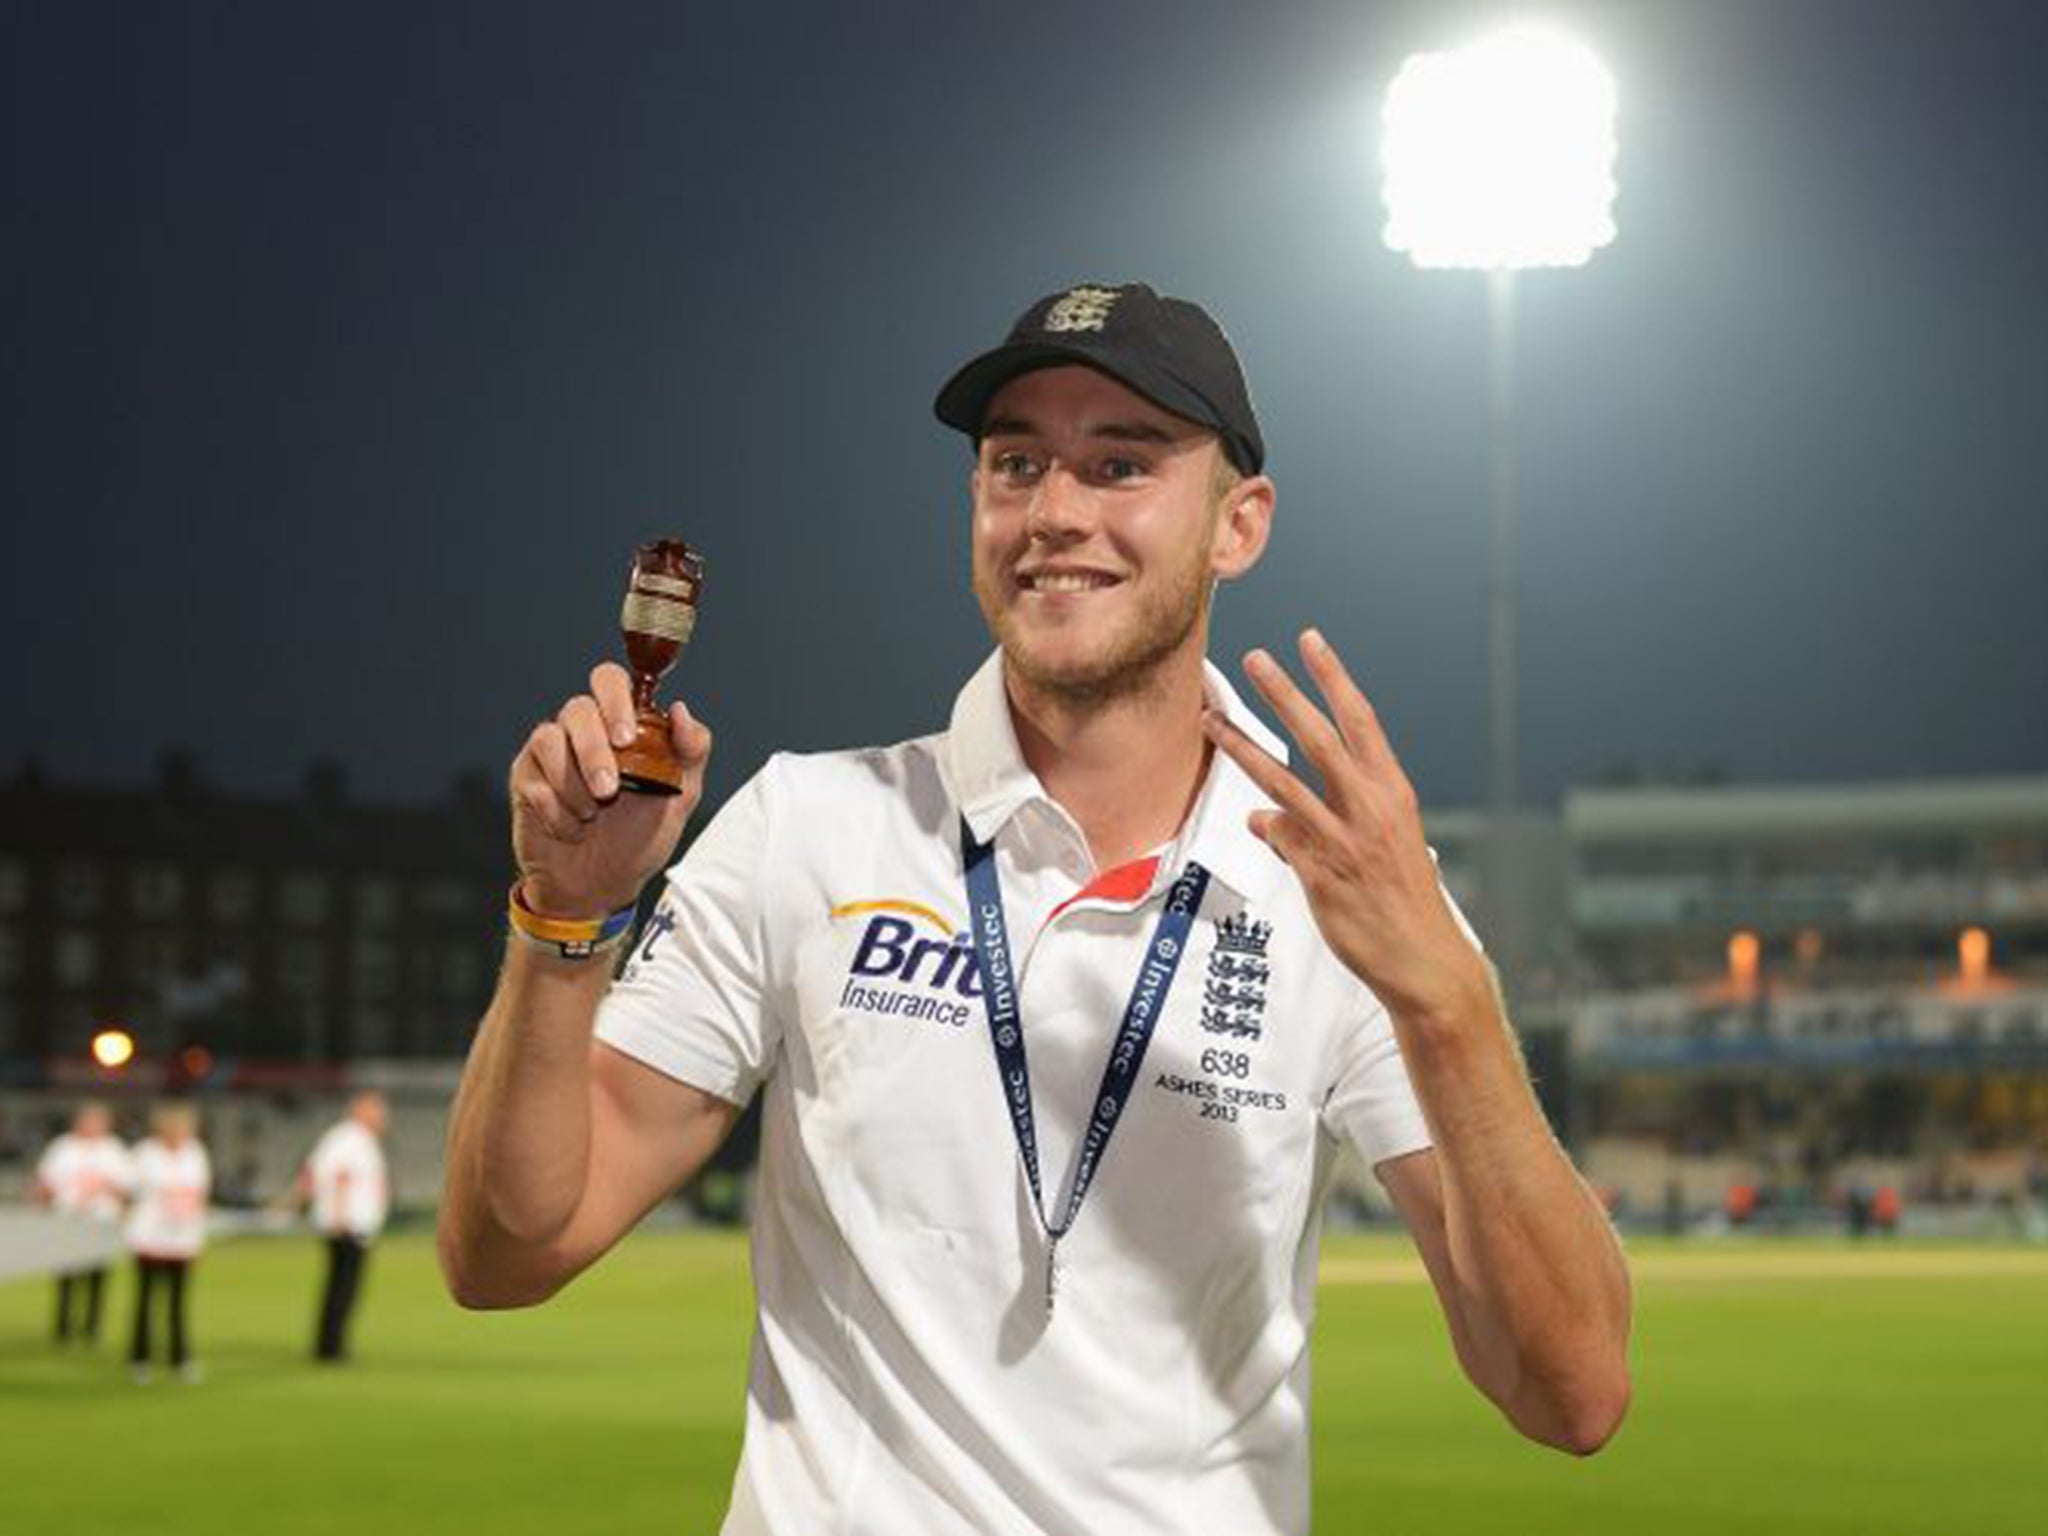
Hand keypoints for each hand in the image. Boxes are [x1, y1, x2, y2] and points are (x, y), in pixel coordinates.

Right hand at [509, 663, 713, 917]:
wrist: (600, 887)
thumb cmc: (640, 837)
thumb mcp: (681, 797)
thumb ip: (691, 751)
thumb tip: (680, 709)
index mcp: (620, 725)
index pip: (610, 680)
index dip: (615, 698)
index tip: (626, 737)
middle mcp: (582, 730)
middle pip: (577, 708)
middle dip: (594, 751)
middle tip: (611, 789)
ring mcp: (550, 752)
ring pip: (549, 739)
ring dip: (575, 784)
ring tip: (592, 815)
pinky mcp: (525, 778)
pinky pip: (533, 778)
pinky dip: (557, 810)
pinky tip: (571, 829)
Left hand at [1203, 629, 1486, 1023]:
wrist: (1422, 959)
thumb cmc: (1403, 900)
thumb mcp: (1382, 846)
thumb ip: (1326, 824)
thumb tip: (1265, 820)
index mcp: (1392, 791)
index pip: (1360, 720)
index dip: (1333, 678)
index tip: (1311, 640)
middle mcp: (1370, 808)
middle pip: (1318, 737)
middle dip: (1284, 693)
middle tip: (1254, 658)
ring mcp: (1343, 840)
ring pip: (1282, 782)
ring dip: (1243, 747)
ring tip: (1211, 719)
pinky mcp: (1320, 874)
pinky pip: (1281, 839)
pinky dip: (1266, 826)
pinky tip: (1255, 821)